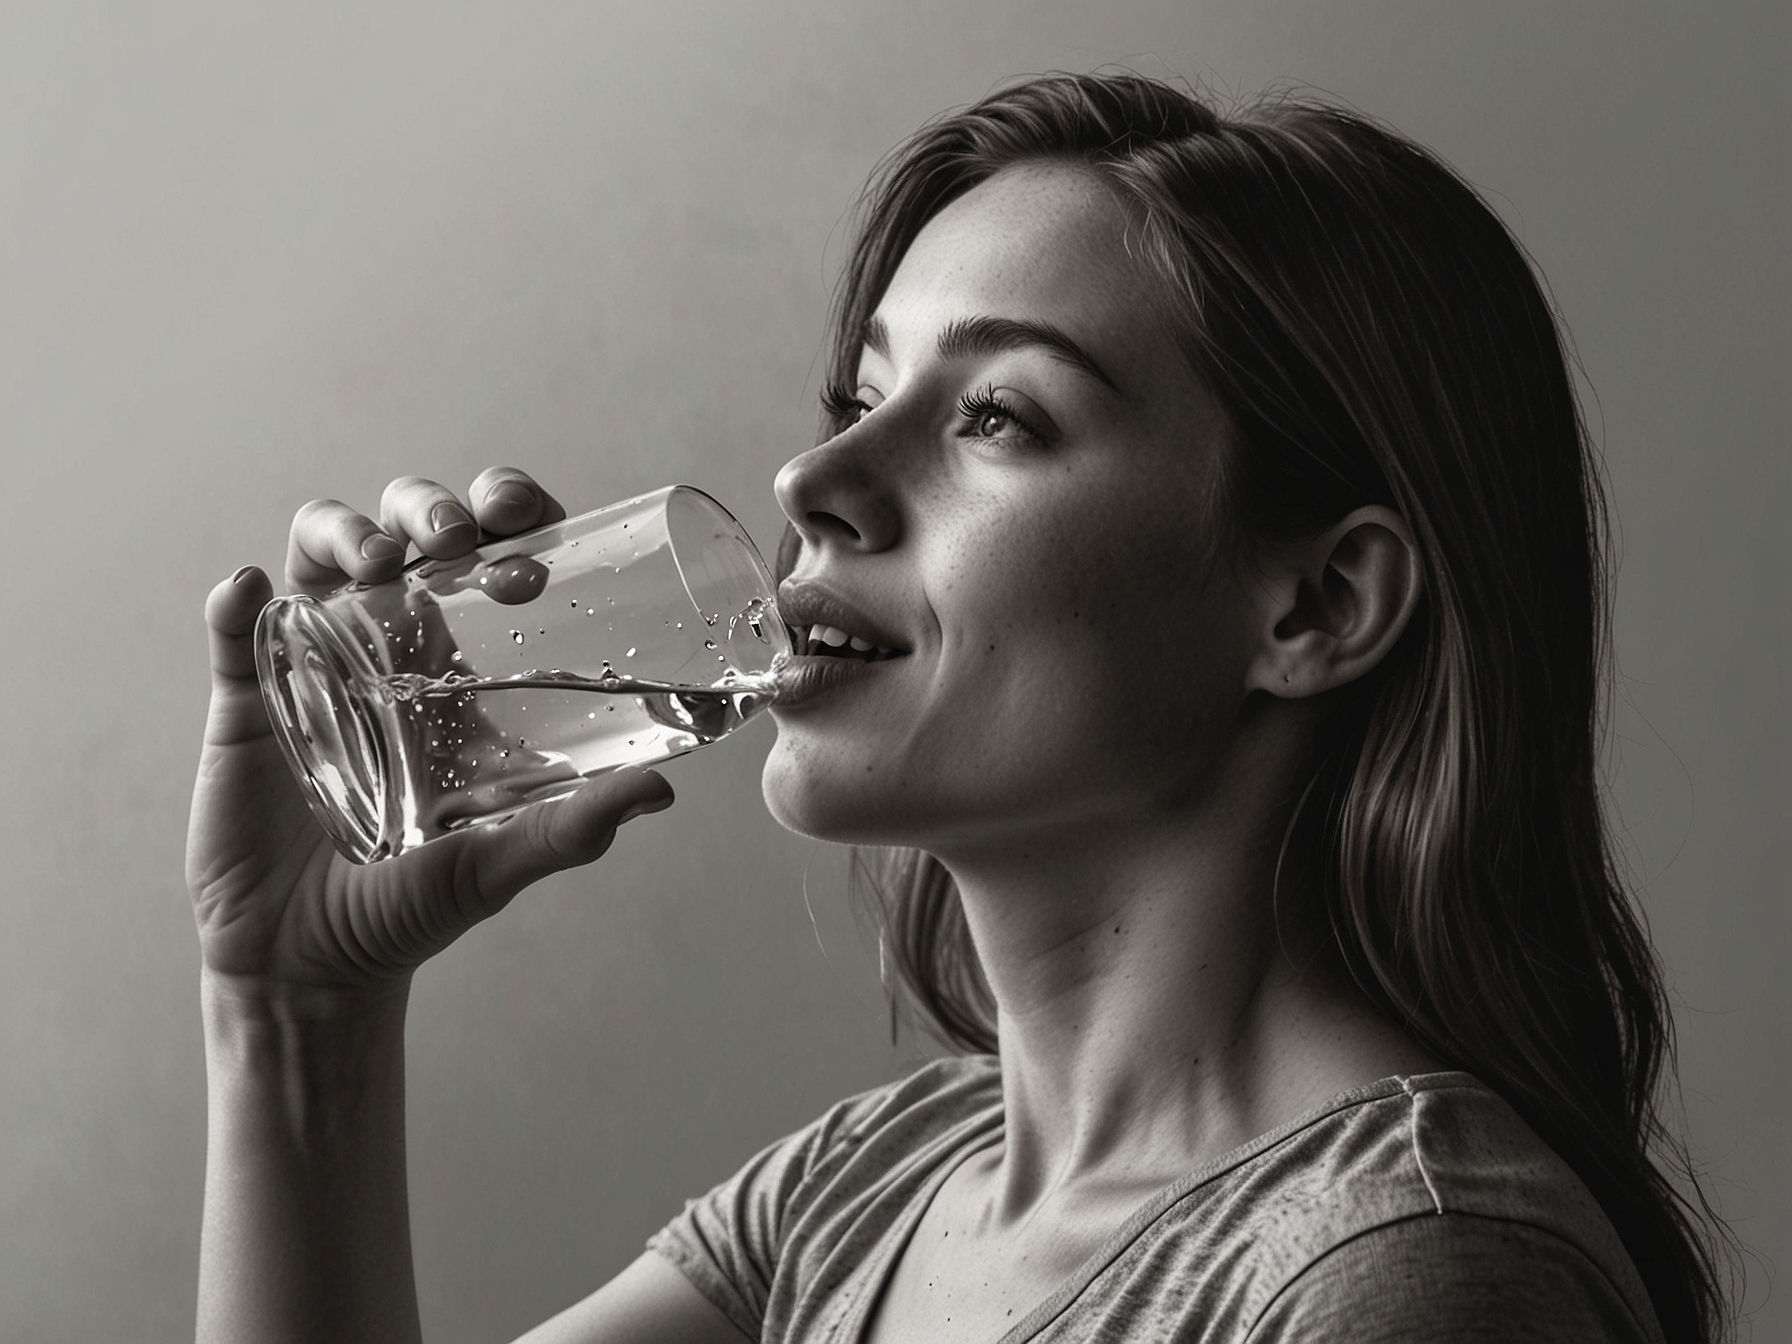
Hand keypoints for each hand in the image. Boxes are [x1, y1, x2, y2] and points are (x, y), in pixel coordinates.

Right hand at [186, 468, 674, 1000]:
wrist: (315, 964)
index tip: (527, 519)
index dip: (507, 513)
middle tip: (458, 537)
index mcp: (462, 664)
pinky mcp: (249, 702)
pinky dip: (238, 602)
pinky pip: (235, 632)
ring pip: (321, 553)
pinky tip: (253, 592)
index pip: (489, 554)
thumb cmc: (415, 905)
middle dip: (429, 506)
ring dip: (346, 531)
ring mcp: (315, 663)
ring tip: (377, 562)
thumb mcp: (501, 860)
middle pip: (407, 532)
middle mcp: (390, 646)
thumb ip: (574, 828)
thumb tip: (662, 794)